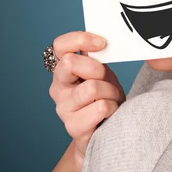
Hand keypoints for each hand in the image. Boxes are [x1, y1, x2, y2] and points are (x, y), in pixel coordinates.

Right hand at [47, 31, 125, 160]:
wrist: (104, 132)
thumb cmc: (104, 97)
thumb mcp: (102, 72)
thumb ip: (98, 58)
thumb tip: (103, 41)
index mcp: (63, 69)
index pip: (60, 45)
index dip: (81, 39)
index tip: (102, 43)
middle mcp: (57, 87)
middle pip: (70, 63)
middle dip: (97, 68)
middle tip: (106, 79)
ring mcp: (62, 107)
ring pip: (92, 87)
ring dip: (111, 92)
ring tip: (112, 98)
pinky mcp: (72, 126)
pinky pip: (101, 107)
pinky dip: (113, 107)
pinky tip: (110, 113)